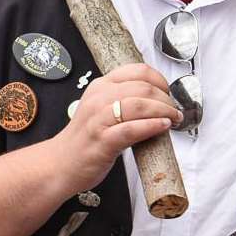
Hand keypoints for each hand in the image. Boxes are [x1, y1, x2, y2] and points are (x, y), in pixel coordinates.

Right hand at [52, 63, 181, 194]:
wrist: (60, 164)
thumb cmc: (85, 138)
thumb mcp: (101, 109)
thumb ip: (124, 99)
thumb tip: (158, 99)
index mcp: (101, 86)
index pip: (138, 71)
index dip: (160, 80)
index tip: (169, 93)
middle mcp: (99, 98)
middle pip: (143, 87)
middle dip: (166, 99)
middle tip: (175, 111)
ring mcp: (99, 119)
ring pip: (139, 105)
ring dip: (164, 111)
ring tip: (173, 119)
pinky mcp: (103, 141)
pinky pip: (132, 129)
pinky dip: (152, 126)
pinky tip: (163, 127)